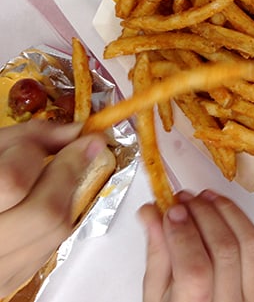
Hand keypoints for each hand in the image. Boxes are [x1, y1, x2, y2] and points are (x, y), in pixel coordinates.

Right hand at [0, 120, 107, 296]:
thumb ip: (25, 139)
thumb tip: (74, 132)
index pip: (13, 180)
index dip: (43, 153)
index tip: (75, 135)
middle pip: (44, 213)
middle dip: (69, 175)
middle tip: (81, 150)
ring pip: (54, 233)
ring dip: (67, 196)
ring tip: (60, 174)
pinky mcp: (10, 281)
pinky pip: (48, 248)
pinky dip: (56, 220)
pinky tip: (45, 202)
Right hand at [138, 190, 253, 301]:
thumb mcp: (155, 296)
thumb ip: (157, 255)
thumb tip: (153, 214)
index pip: (195, 272)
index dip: (183, 236)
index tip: (170, 211)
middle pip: (224, 251)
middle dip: (202, 216)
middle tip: (182, 200)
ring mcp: (249, 297)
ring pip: (247, 244)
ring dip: (225, 212)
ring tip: (203, 198)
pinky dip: (240, 220)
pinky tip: (222, 209)